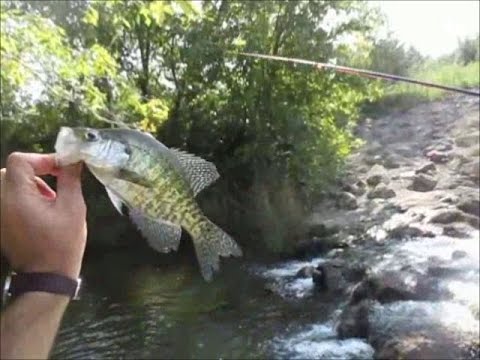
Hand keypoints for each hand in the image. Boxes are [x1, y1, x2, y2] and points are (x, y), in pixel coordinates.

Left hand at [0, 152, 86, 278]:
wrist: (47, 277)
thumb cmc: (63, 243)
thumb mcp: (74, 208)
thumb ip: (70, 179)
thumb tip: (73, 158)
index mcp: (16, 197)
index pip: (19, 161)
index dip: (42, 160)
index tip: (61, 170)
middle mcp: (0, 202)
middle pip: (10, 170)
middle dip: (34, 172)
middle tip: (55, 184)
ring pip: (7, 184)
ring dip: (28, 184)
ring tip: (50, 199)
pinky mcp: (1, 224)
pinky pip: (6, 199)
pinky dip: (22, 197)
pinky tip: (41, 211)